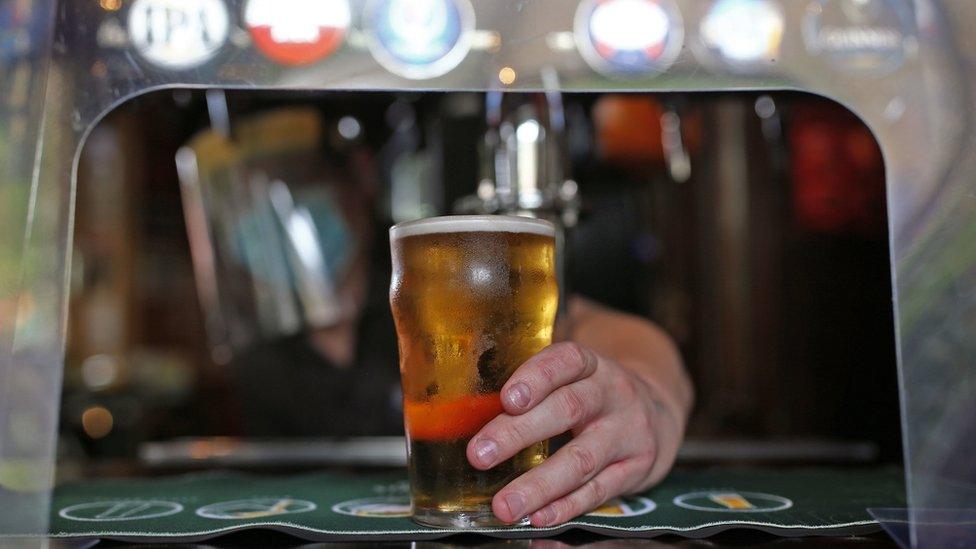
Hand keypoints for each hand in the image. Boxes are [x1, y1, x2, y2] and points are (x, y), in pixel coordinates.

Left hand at [466, 342, 684, 526]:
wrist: (656, 414)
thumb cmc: (591, 394)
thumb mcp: (571, 377)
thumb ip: (530, 384)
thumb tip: (460, 402)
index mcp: (591, 365)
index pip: (567, 361)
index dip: (537, 377)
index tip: (507, 398)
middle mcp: (612, 394)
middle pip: (567, 410)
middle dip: (519, 434)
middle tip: (478, 454)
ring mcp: (627, 433)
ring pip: (582, 459)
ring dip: (539, 484)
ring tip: (503, 505)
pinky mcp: (635, 468)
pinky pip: (599, 491)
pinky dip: (566, 506)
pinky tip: (538, 516)